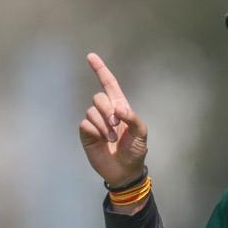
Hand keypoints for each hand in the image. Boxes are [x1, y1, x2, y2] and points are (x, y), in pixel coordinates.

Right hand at [79, 52, 147, 187]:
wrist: (125, 171)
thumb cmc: (136, 151)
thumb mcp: (141, 133)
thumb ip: (133, 118)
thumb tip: (118, 109)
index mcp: (120, 107)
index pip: (109, 84)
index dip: (100, 70)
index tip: (90, 56)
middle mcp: (106, 112)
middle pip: (99, 97)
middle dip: (107, 109)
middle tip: (116, 124)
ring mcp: (95, 123)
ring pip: (91, 111)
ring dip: (103, 124)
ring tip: (110, 139)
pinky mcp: (87, 134)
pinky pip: (85, 123)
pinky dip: (94, 131)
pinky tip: (101, 140)